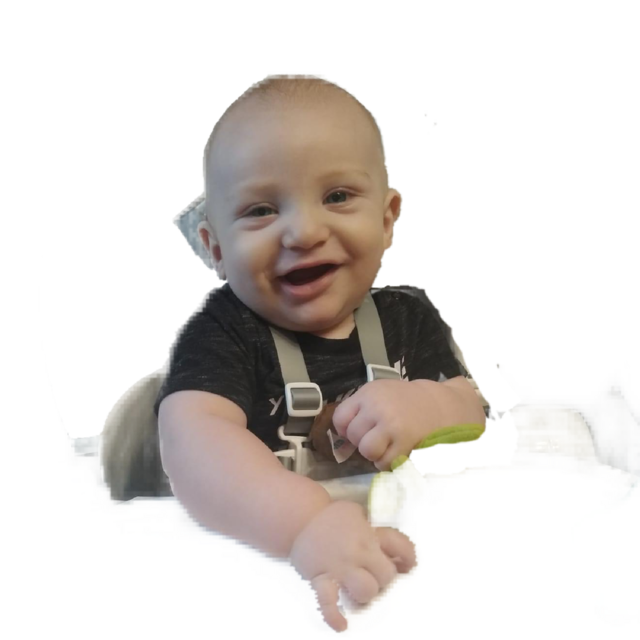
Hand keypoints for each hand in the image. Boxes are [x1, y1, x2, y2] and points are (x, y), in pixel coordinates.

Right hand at [288, 500, 419, 632]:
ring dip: (364, 593)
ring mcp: (340, 567)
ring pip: (366, 591)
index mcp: (371, 532)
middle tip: (369, 571)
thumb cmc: (333, 518)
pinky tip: (341, 625)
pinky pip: (328, 602)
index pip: (402, 547)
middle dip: (381, 577)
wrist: (300, 518)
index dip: (409, 558)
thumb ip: (377, 532)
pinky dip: (334, 616)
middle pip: (385, 575)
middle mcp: (359, 550)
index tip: (406, 563)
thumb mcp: (360, 515)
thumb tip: (397, 555)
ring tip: (354, 588)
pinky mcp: (320, 579)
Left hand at [332, 379, 442, 471]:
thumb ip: (358, 411)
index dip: (345, 429)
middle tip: (376, 437)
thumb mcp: (377, 394)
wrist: (436, 404)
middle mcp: (377, 408)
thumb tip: (341, 442)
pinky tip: (395, 451)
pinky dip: (387, 462)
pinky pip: (384, 462)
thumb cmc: (402, 400)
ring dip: (373, 453)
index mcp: (367, 394)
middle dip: (362, 441)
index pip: (340, 418)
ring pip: (367, 451)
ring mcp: (392, 426)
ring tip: (385, 446)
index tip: (358, 429)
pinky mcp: (405, 442)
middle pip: (353, 436)